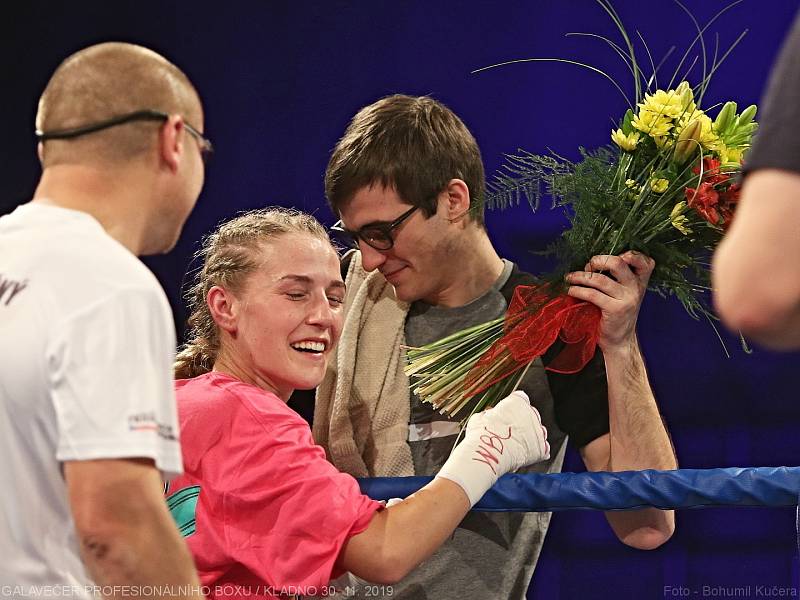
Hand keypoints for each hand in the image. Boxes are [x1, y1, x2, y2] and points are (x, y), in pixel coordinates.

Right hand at [435, 391, 548, 505]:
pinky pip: (543, 448)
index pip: (520, 398)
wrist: (489, 453)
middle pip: (530, 414)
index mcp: (518, 400)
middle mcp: (532, 412)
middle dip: (521, 422)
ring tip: (515, 445)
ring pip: (538, 431)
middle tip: (508, 432)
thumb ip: (490, 414)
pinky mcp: (542, 448)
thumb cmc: (481, 435)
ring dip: (530, 436)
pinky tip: (524, 453)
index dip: (511, 408)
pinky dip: (536, 451)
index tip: (505, 415)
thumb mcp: (480, 417)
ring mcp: (539, 430)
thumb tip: (489, 416)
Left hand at [565, 251, 654, 349]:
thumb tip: (589, 263)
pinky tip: (571, 290)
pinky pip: (592, 294)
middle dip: (598, 260)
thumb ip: (616, 279)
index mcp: (640, 281)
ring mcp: (627, 298)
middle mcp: (636, 288)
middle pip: (618, 263)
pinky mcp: (615, 309)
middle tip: (587, 266)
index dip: (630, 254)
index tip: (611, 257)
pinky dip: (578, 290)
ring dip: (580, 276)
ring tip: (569, 278)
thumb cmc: (616, 315)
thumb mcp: (622, 294)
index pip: (644, 261)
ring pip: (600, 279)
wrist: (619, 341)